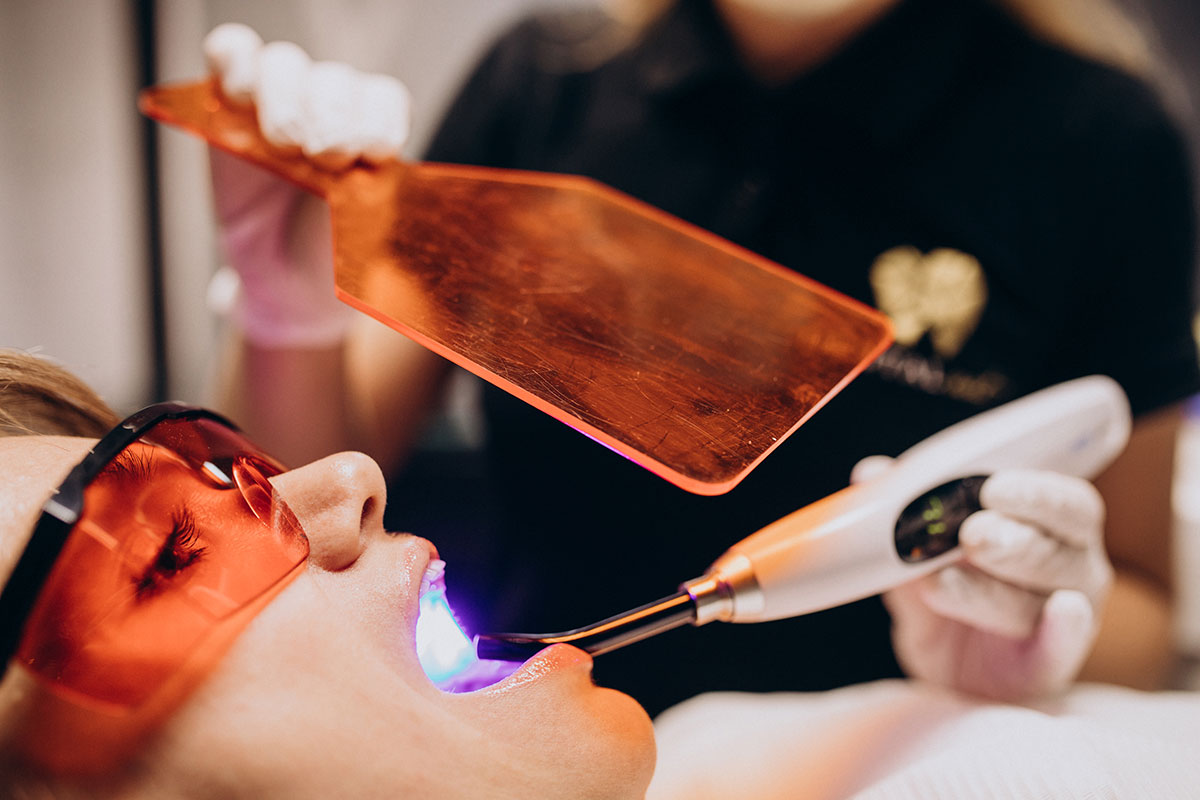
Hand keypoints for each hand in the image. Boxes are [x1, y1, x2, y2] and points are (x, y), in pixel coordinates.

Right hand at [202, 23, 410, 346]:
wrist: (290, 285)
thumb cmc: (340, 259)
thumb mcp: (373, 240)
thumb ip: (382, 209)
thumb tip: (389, 193)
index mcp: (376, 131)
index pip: (383, 100)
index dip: (378, 120)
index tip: (375, 156)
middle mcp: (332, 108)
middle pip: (335, 81)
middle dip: (332, 117)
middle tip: (326, 158)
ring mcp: (281, 99)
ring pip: (285, 64)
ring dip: (285, 99)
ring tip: (284, 143)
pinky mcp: (229, 100)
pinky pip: (232, 54)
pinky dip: (234, 61)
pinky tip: (237, 95)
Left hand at [856, 458, 1112, 699]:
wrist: (947, 664)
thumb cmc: (950, 588)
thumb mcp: (921, 551)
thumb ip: (904, 515)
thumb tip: (871, 473)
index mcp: (1049, 526)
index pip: (1064, 502)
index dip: (1034, 492)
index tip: (991, 486)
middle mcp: (1071, 568)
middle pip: (1054, 550)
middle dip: (1009, 540)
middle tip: (970, 534)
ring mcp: (1067, 620)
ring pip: (1042, 599)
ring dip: (991, 589)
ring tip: (938, 582)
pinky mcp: (1048, 667)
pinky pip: (1060, 650)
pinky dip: (1062, 631)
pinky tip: (1062, 611)